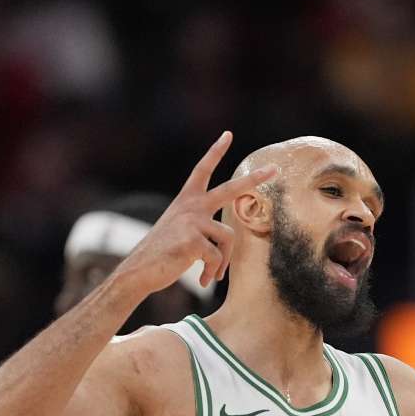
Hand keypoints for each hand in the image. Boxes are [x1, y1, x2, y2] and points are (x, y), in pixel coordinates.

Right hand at [116, 131, 275, 294]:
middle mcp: (190, 206)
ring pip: (228, 238)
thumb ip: (200, 225)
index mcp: (186, 200)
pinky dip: (213, 272)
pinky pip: (217, 257)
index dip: (214, 152)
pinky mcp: (193, 241)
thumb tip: (227, 238)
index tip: (227, 135)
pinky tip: (203, 281)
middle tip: (275, 169)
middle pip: (229, 189)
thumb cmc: (161, 254)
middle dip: (254, 179)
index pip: (202, 170)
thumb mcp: (179, 231)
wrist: (139, 270)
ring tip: (213, 275)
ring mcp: (192, 222)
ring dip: (223, 262)